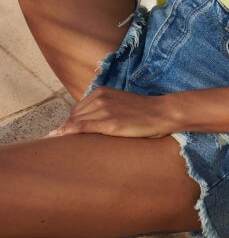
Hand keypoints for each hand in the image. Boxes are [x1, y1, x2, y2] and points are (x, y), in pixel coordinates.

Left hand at [47, 87, 175, 138]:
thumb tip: (88, 123)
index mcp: (102, 92)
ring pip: (75, 121)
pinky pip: (82, 127)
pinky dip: (68, 132)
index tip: (62, 135)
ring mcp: (104, 110)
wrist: (162, 113)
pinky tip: (59, 138)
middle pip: (73, 116)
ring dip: (64, 132)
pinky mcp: (109, 123)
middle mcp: (100, 98)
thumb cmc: (143, 112)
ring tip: (57, 145)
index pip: (77, 109)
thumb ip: (104, 108)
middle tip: (57, 143)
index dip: (69, 123)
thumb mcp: (120, 104)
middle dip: (65, 128)